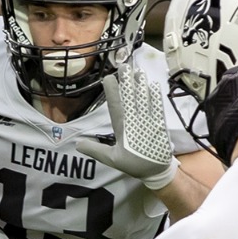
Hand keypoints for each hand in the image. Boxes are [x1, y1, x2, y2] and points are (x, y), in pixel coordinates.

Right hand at [73, 63, 178, 189]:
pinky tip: (153, 85)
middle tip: (124, 66)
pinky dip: (156, 96)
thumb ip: (95, 151)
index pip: (115, 107)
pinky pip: (158, 107)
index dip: (112, 92)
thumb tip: (77, 144)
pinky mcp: (161, 124)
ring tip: (138, 70)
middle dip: (127, 82)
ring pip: (145, 100)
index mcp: (123, 130)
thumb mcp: (112, 160)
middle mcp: (136, 123)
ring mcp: (150, 122)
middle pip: (131, 99)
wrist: (157, 172)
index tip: (108, 78)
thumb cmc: (134, 164)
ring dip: (141, 85)